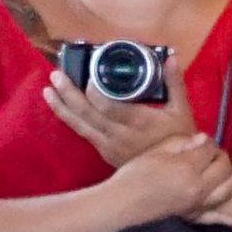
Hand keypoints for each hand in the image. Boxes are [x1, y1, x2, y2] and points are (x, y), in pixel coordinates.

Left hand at [44, 67, 203, 176]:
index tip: (90, 75)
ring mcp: (109, 144)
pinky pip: (83, 133)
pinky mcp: (104, 150)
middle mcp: (119, 134)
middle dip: (69, 94)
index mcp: (138, 122)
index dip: (95, 91)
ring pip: (81, 124)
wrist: (172, 175)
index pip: (109, 106)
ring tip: (48, 90)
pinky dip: (69, 119)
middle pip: (88, 113)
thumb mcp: (182, 111)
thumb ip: (174, 83)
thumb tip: (169, 57)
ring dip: (62, 106)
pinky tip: (59, 107)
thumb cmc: (178, 140)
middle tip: (56, 74)